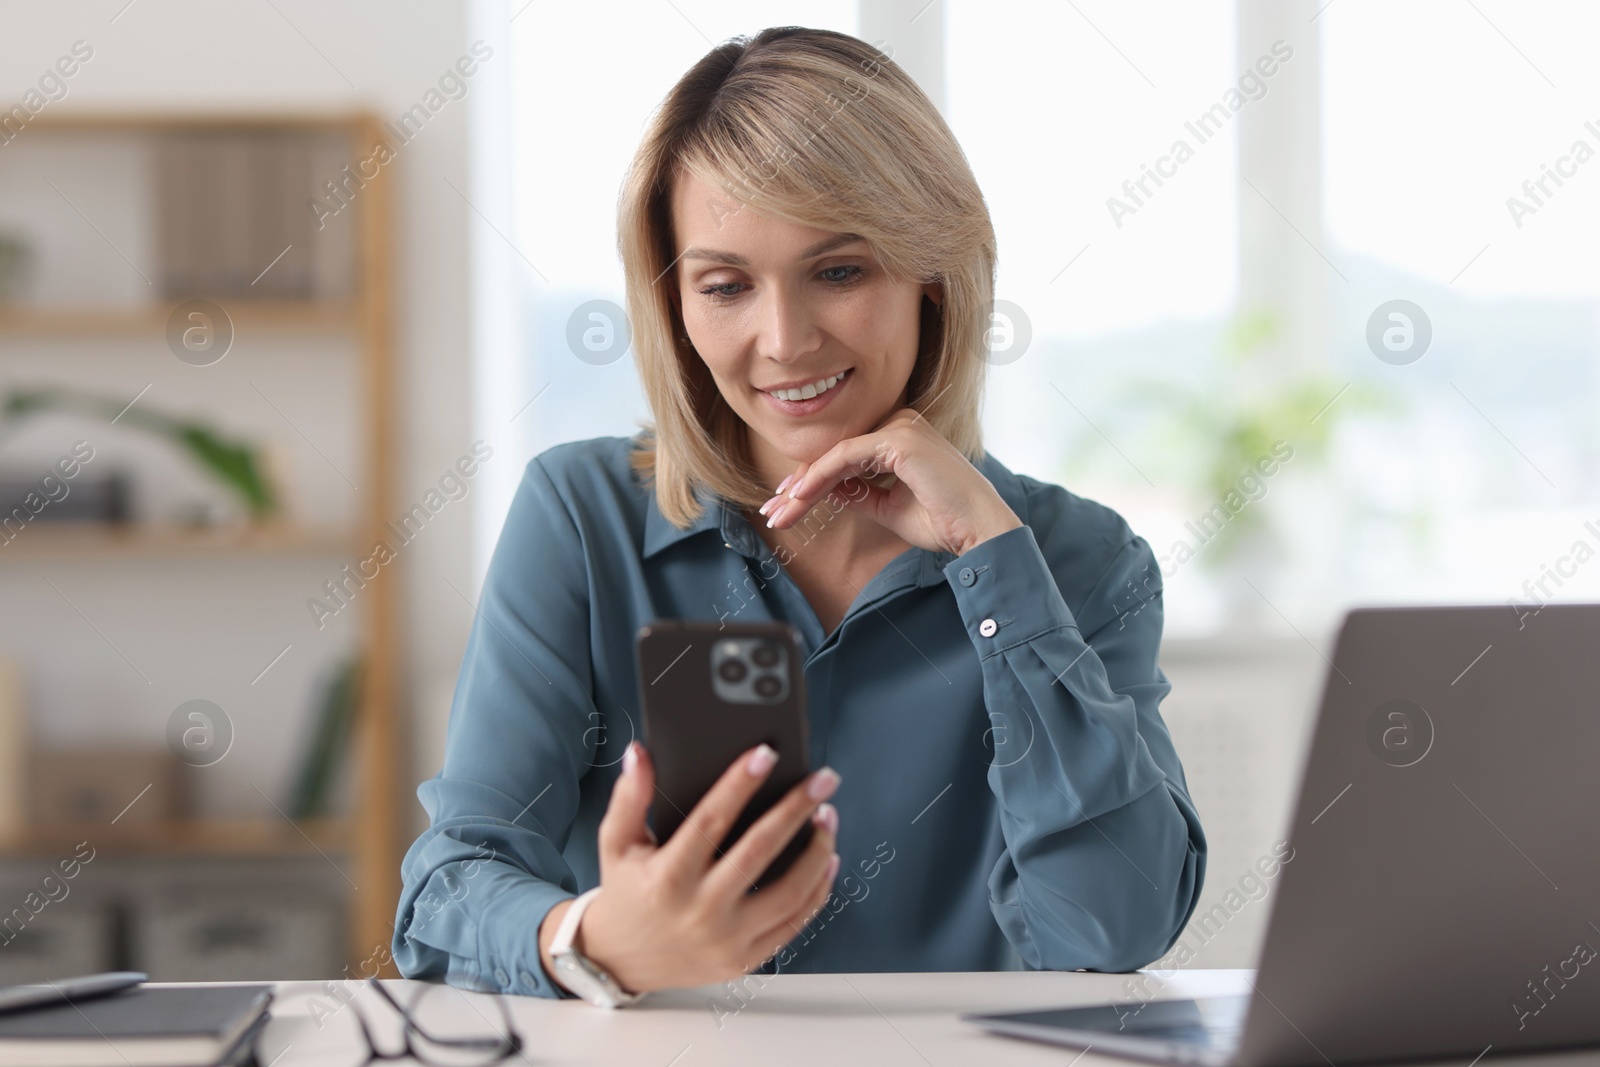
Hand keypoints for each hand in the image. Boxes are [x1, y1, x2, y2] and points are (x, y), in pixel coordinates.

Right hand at [539, 740, 840, 994]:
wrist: (622, 961)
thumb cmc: (625, 892)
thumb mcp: (615, 843)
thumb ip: (629, 797)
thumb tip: (639, 753)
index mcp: (668, 877)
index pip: (710, 821)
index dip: (739, 783)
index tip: (766, 753)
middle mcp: (700, 910)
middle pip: (760, 851)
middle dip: (797, 809)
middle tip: (823, 779)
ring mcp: (727, 939)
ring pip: (789, 892)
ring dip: (817, 850)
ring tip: (827, 816)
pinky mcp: (745, 958)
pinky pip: (794, 923)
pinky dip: (817, 890)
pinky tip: (827, 859)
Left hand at [760, 407, 1022, 557]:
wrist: (979, 531)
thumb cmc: (944, 521)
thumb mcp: (888, 507)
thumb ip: (858, 494)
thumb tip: (825, 492)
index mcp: (902, 435)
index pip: (845, 455)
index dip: (812, 481)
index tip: (786, 504)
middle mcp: (900, 422)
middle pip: (835, 453)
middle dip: (799, 485)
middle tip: (772, 510)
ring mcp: (900, 427)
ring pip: (834, 456)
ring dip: (802, 487)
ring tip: (779, 512)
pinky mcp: (897, 439)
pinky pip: (844, 458)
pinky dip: (818, 480)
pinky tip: (799, 499)